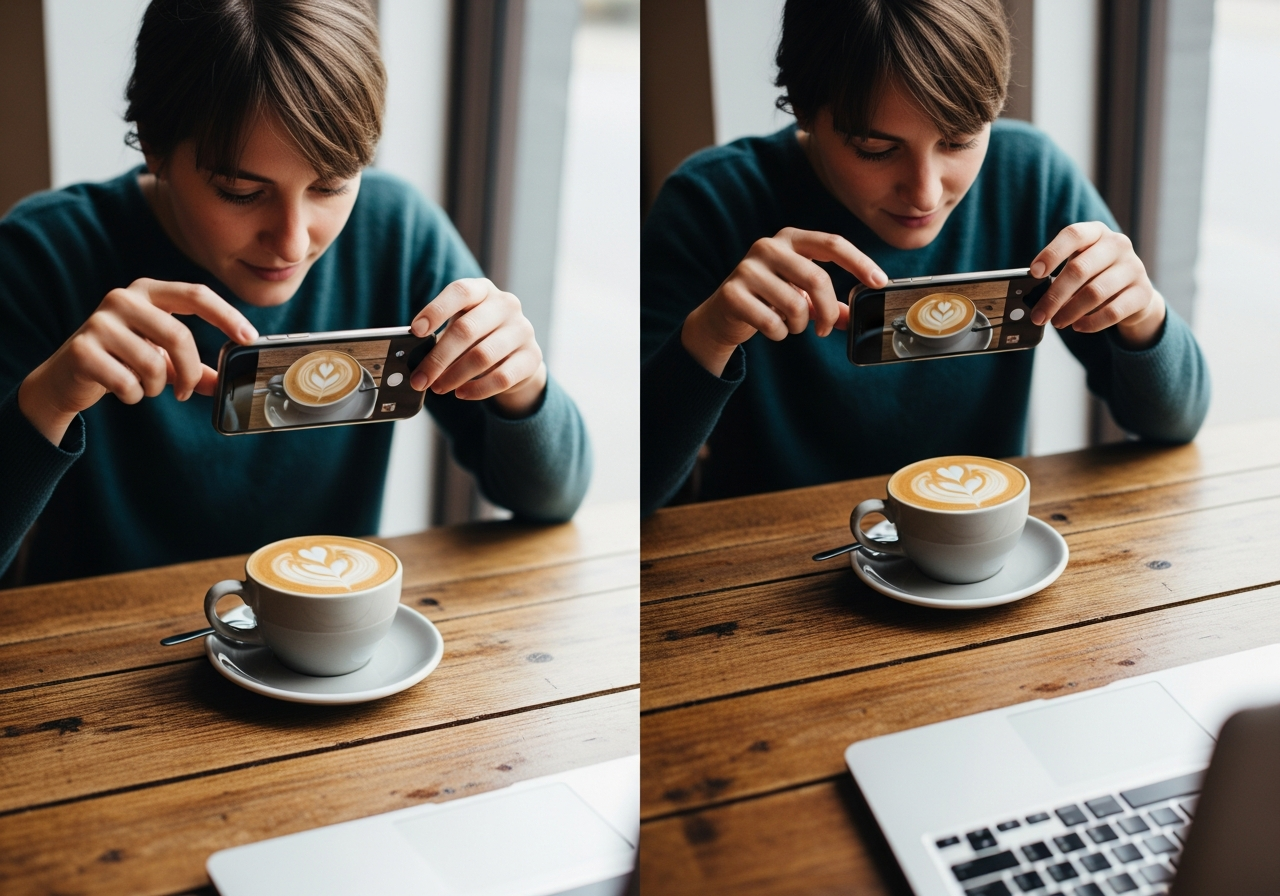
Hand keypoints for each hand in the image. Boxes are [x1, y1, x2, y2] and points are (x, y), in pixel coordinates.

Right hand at [18, 279, 257, 445]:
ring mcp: (99, 322)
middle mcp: (122, 299)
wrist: (66, 377)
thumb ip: (194, 368)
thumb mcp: (162, 359)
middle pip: (179, 336)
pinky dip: (133, 395)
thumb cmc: (122, 361)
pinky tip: (122, 389)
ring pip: (153, 363)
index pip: (195, 295)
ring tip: (144, 385)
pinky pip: (128, 382)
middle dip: (190, 371)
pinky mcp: (82, 350)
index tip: (250, 337)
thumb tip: (226, 383)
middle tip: (188, 391)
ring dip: (156, 386)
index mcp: (147, 292)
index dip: (226, 315)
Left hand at [409, 278, 546, 417]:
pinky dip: (477, 389)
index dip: (437, 310)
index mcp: (483, 290)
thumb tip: (415, 361)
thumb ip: (440, 336)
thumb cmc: (478, 337)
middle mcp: (506, 305)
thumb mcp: (460, 327)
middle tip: (420, 379)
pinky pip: (502, 377)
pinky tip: (461, 393)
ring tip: (438, 388)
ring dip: (454, 376)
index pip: (460, 292)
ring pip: (483, 356)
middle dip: (438, 358)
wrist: (516, 355)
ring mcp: (522, 330)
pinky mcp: (532, 357)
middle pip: (467, 330)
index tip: (416, 331)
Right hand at [680, 228, 887, 376]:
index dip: (859, 262)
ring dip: (799, 325)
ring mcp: (747, 268)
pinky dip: (778, 333)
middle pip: (817, 278)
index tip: (880, 282)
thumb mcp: (801, 295)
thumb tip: (855, 317)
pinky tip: (771, 328)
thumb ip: (828, 303)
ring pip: (795, 304)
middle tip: (826, 329)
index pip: (832, 244)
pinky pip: (772, 322)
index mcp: (790, 239)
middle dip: (828, 310)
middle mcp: (768, 246)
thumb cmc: (768, 299)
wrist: (723, 314)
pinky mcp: (732, 293)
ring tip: (790, 325)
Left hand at [1029, 222, 1166, 348]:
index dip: (1052, 253)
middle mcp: (1117, 244)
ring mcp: (1133, 267)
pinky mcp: (1143, 292)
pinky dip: (1091, 322)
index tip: (1034, 273)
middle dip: (1053, 296)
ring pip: (1095, 292)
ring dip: (1070, 312)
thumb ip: (1057, 276)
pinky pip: (1113, 311)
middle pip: (1079, 269)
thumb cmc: (1095, 276)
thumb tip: (1034, 299)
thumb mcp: (1077, 267)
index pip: (1073, 235)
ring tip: (1056, 322)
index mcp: (1096, 232)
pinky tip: (1078, 326)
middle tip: (1038, 315)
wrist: (1133, 293)